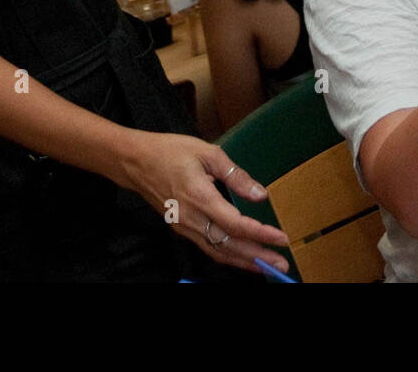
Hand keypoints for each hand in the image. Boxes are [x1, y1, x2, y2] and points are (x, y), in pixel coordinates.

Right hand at [120, 130, 291, 273]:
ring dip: (244, 261)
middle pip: (229, 245)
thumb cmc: (170, 151)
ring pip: (218, 252)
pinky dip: (228, 256)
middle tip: (282, 263)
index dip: (260, 234)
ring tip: (267, 266)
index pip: (236, 224)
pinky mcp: (181, 229)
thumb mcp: (207, 153)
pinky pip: (208, 248)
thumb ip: (235, 175)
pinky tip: (242, 258)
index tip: (281, 238)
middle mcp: (192, 218)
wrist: (135, 162)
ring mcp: (184, 227)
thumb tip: (260, 195)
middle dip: (257, 256)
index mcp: (200, 197)